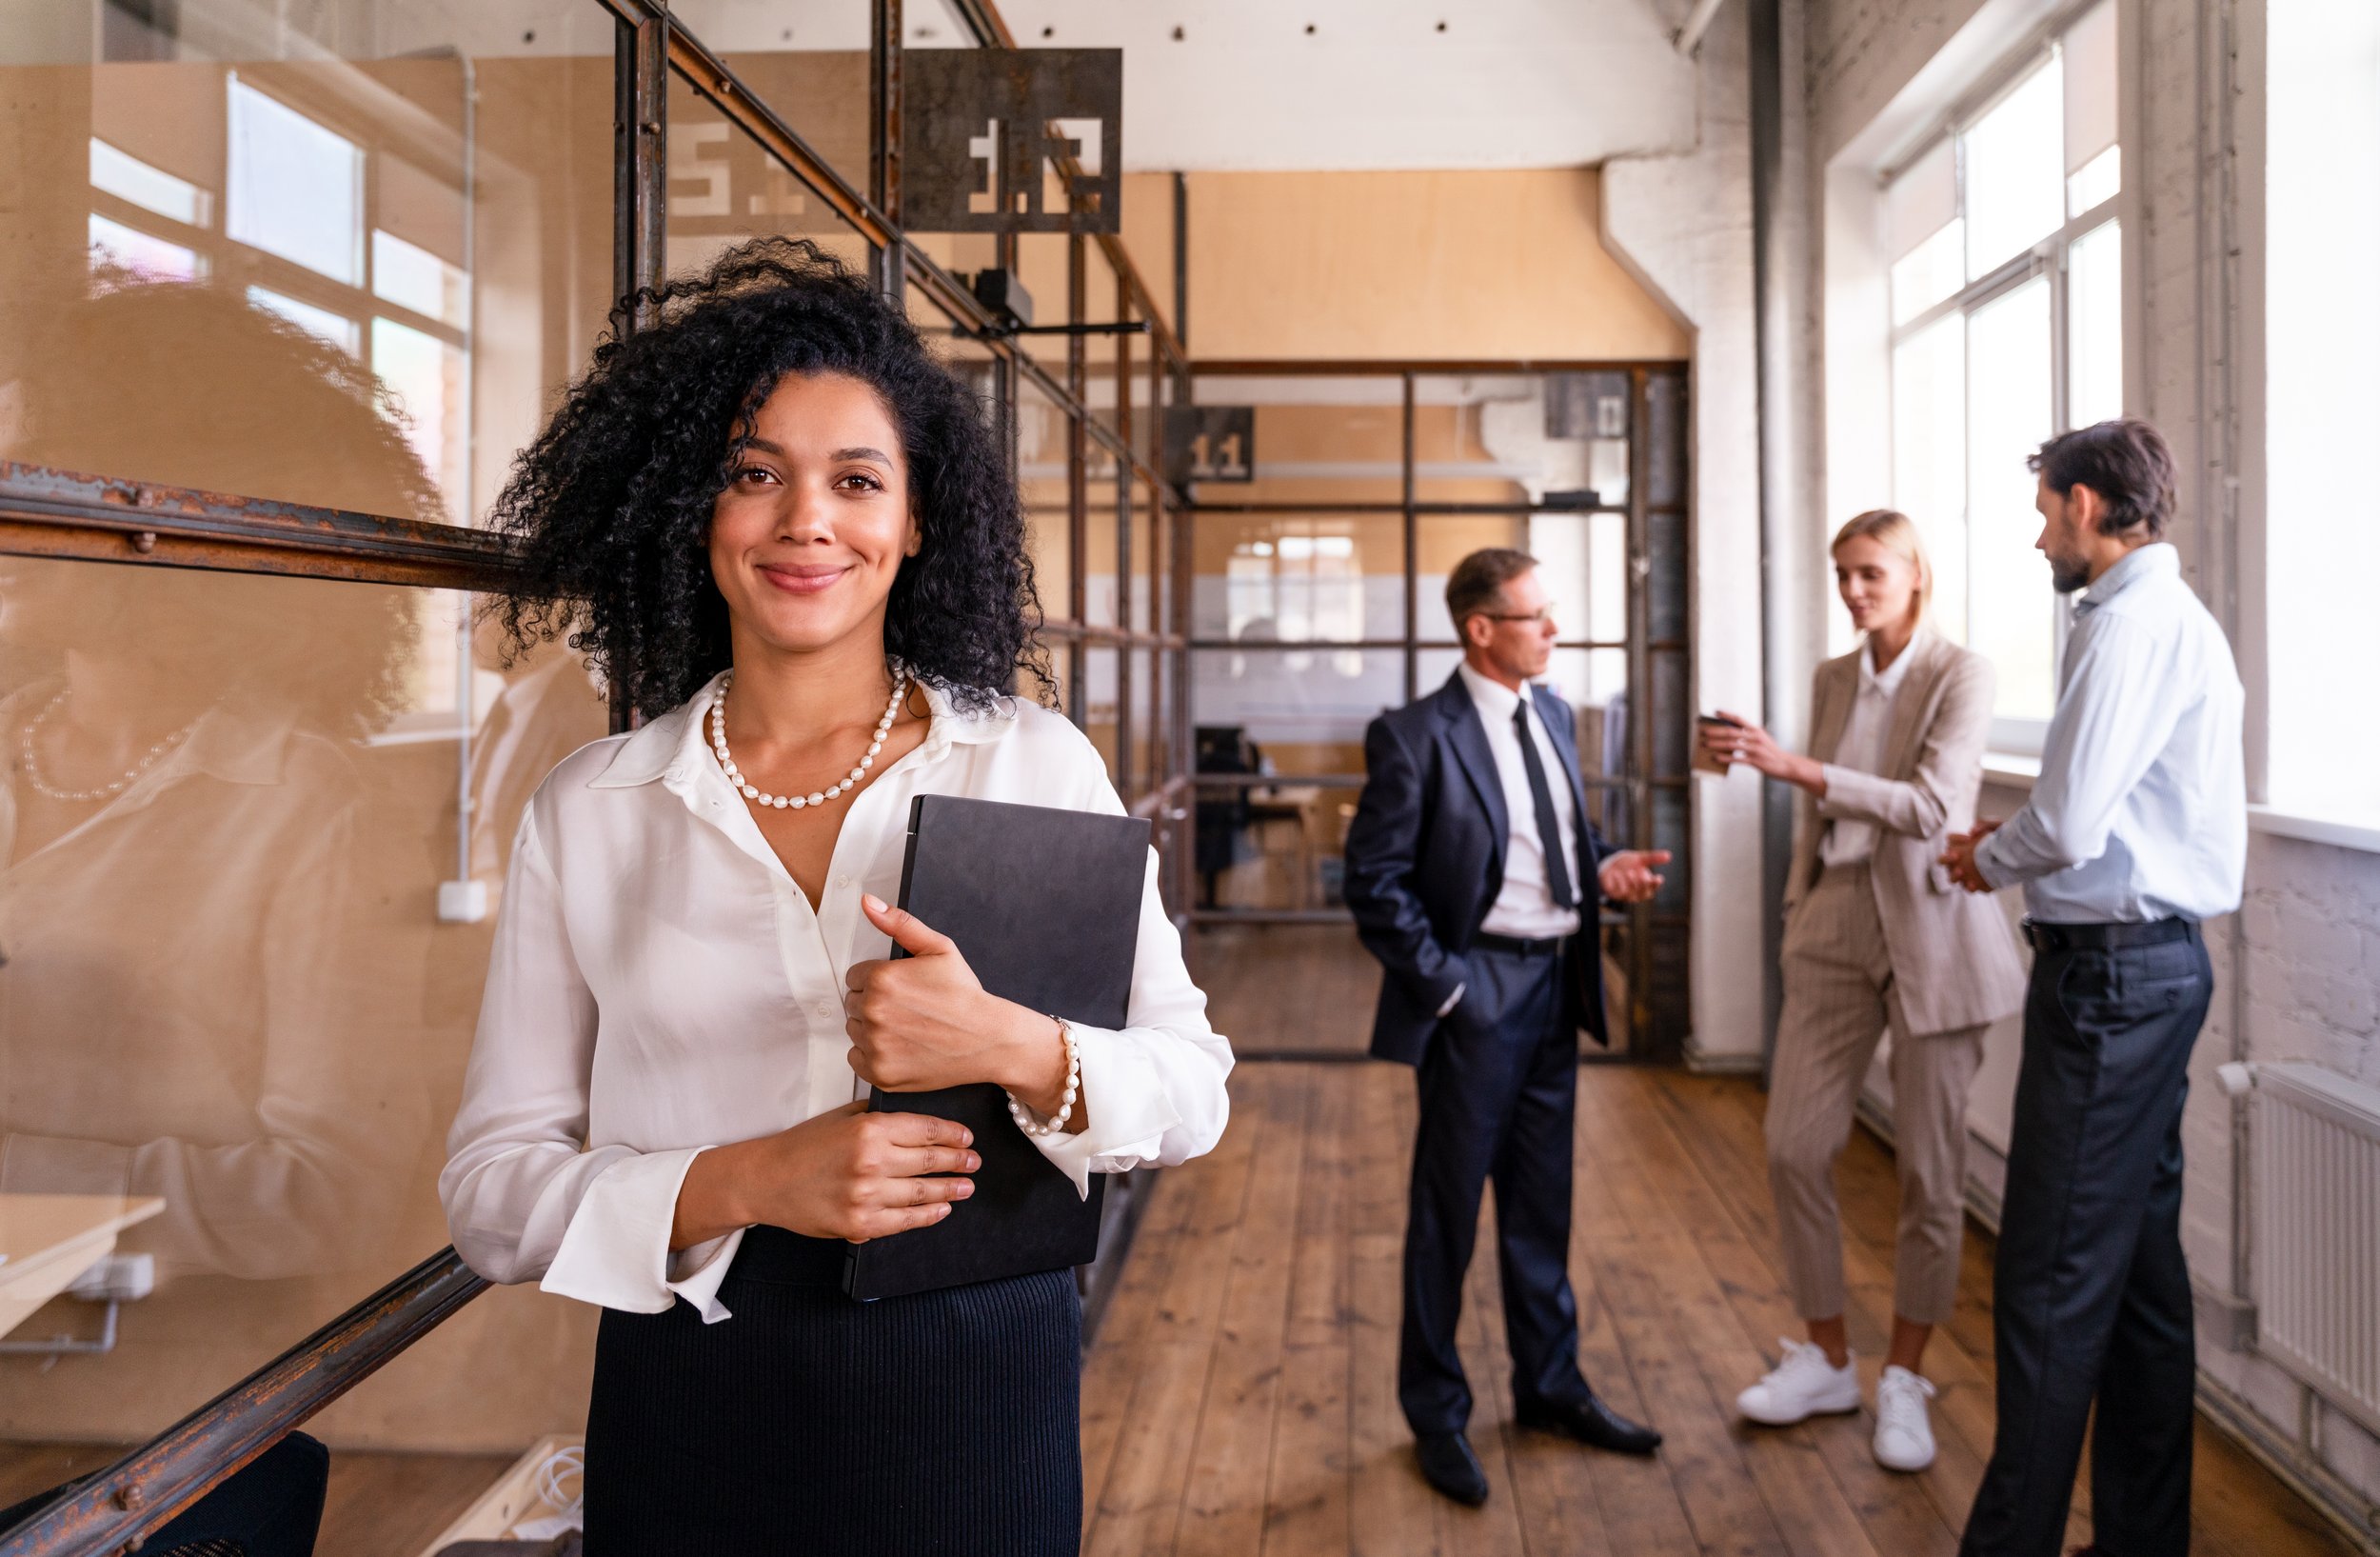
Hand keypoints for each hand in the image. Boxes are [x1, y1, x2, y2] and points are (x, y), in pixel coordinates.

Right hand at [671, 1101, 977, 1246]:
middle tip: (974, 1162)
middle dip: (958, 1162)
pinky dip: (927, 1216)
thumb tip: (918, 1120)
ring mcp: (866, 1195)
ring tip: (966, 1187)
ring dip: (950, 1190)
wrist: (767, 1180)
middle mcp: (871, 1162)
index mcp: (869, 1129)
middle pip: (929, 1161)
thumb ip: (879, 1117)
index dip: (952, 1135)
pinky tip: (942, 1210)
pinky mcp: (859, 1223)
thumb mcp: (842, 1117)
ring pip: (922, 1193)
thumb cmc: (804, 1145)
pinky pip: (904, 1221)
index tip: (967, 1138)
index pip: (925, 1130)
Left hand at [846, 895, 1078, 1124]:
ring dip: (873, 1029)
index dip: (879, 981)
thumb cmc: (964, 994)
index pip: (855, 977)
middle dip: (874, 1003)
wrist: (988, 1039)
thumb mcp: (938, 948)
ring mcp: (876, 1045)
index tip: (903, 989)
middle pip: (852, 1004)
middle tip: (907, 1009)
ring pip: (854, 1031)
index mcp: (881, 979)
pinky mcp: (880, 1073)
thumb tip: (868, 902)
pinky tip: (901, 1047)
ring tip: (907, 1027)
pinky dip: (873, 1055)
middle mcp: (873, 1012)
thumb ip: (899, 923)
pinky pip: (856, 1059)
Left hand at [1598, 849, 1670, 903]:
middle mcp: (1637, 892)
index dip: (1656, 884)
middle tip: (1642, 875)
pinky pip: (1618, 893)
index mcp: (1645, 884)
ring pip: (1632, 895)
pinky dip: (1618, 884)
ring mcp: (1625, 895)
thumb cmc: (1625, 863)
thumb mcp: (1639, 858)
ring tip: (1630, 872)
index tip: (1659, 878)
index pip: (1654, 887)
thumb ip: (1653, 858)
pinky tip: (1616, 874)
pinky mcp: (1614, 894)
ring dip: (1632, 884)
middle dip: (1644, 885)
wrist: (1606, 865)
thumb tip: (1669, 855)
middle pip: (1645, 894)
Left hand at [1702, 712, 1822, 789]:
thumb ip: (1748, 736)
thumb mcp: (1762, 740)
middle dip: (1715, 731)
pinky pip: (1736, 759)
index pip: (1739, 719)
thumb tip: (1729, 735)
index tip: (1715, 712)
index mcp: (1756, 730)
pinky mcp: (1755, 761)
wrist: (1787, 765)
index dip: (1726, 715)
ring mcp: (1755, 749)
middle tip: (1702, 732)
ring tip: (1705, 744)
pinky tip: (1715, 758)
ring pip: (1731, 745)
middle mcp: (1755, 737)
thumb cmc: (1771, 753)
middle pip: (1731, 732)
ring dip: (1716, 744)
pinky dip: (1724, 758)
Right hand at [1939, 817, 2001, 892]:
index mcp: (1960, 844)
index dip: (1956, 839)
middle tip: (1956, 855)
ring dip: (1953, 875)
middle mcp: (1957, 860)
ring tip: (1961, 871)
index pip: (1950, 840)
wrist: (2017, 855)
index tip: (1969, 839)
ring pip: (1951, 877)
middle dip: (1946, 858)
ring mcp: (1964, 874)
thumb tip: (1972, 831)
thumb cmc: (2002, 839)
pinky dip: (1968, 887)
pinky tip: (1974, 884)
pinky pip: (1967, 888)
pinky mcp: (1974, 884)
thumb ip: (1984, 823)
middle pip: (1942, 860)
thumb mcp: (1996, 826)